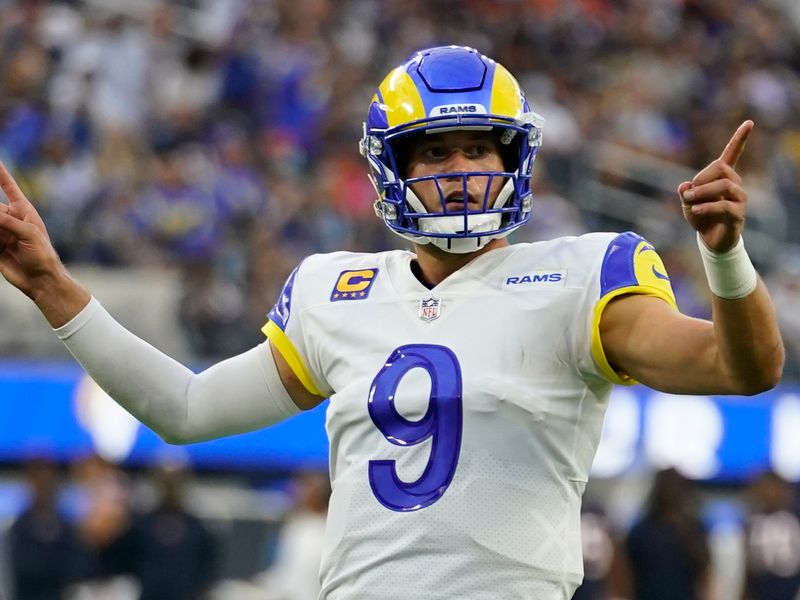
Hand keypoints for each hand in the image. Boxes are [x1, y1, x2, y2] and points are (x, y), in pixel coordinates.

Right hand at [0, 160, 62, 297]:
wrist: (41, 280)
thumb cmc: (43, 254)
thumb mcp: (28, 233)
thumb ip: (6, 221)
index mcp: (23, 211)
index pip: (9, 187)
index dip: (1, 174)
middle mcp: (10, 219)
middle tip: (0, 222)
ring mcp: (1, 233)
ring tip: (0, 236)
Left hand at [678, 120, 752, 252]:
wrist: (710, 239)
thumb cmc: (700, 216)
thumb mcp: (687, 203)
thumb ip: (685, 193)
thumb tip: (684, 186)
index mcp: (723, 176)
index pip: (732, 154)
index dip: (739, 139)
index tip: (749, 123)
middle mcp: (734, 184)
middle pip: (721, 169)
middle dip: (701, 178)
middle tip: (687, 193)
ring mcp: (739, 199)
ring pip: (724, 186)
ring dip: (703, 192)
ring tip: (689, 202)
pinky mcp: (738, 214)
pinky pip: (724, 206)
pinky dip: (707, 207)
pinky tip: (696, 211)